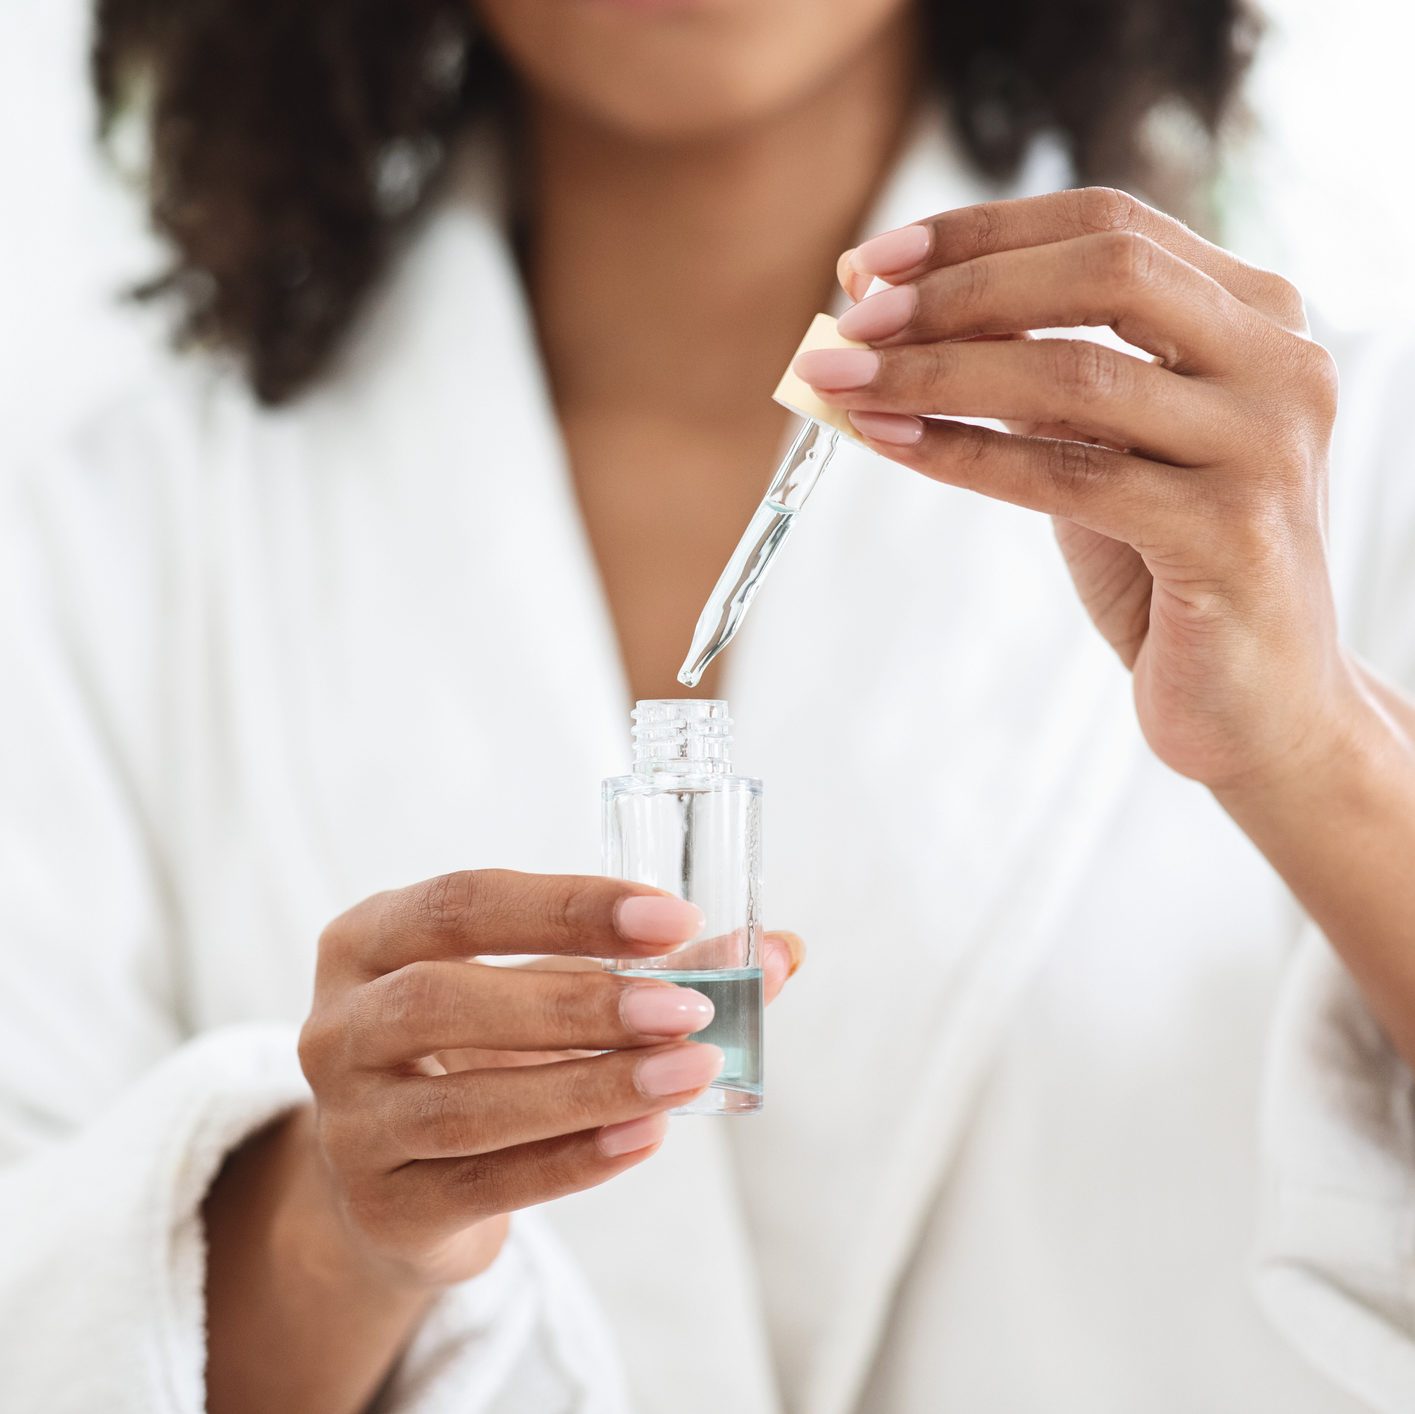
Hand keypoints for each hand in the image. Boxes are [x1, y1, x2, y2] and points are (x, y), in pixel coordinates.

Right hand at [295, 869, 802, 1291]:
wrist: (399, 1174)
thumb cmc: (483, 1050)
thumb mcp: (541, 989)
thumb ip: (651, 965)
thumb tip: (782, 952)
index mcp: (368, 939)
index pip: (463, 903)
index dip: (568, 905)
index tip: (673, 916)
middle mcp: (338, 1025)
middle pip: (448, 1001)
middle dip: (581, 1001)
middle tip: (690, 1007)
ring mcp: (348, 1124)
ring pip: (469, 1105)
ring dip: (592, 1086)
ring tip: (691, 1071)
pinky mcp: (384, 1207)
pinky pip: (486, 1185)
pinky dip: (575, 1161)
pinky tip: (648, 1137)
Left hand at [798, 187, 1357, 791]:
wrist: (1253, 699)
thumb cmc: (1165, 565)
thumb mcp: (1098, 445)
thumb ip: (1030, 371)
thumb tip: (891, 318)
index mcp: (1254, 317)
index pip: (1107, 226)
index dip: (978, 233)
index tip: (872, 263)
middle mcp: (1279, 362)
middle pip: (1103, 270)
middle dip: (957, 288)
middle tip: (852, 322)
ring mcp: (1266, 445)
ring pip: (1075, 373)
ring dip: (935, 372)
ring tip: (841, 384)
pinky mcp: (1231, 534)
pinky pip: (1070, 475)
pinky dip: (966, 453)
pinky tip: (893, 443)